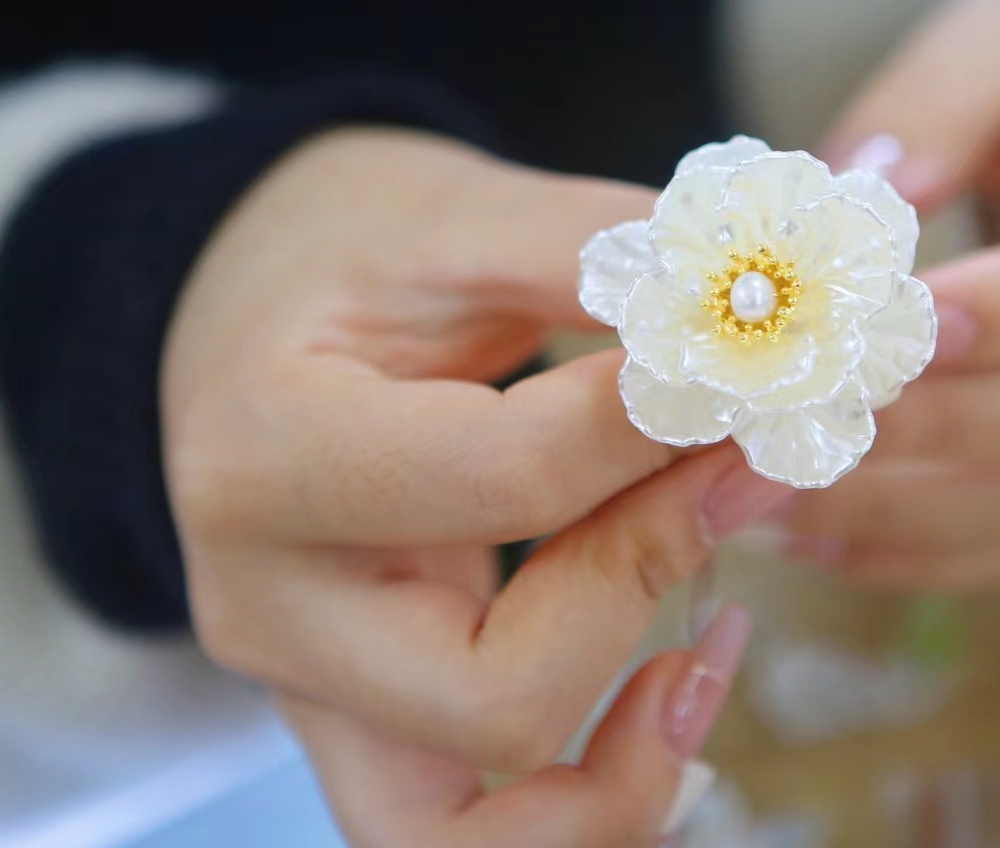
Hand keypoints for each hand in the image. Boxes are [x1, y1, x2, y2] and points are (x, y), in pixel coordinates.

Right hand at [162, 131, 792, 829]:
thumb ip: (602, 256)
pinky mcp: (359, 727)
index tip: (759, 365)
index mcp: (268, 454)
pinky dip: (592, 796)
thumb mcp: (457, 213)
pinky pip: (475, 832)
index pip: (511, 480)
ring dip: (633, 749)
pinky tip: (677, 688)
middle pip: (499, 694)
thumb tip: (763, 306)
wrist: (236, 307)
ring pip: (480, 829)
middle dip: (651, 580)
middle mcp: (266, 606)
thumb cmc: (341, 251)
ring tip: (719, 635)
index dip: (665, 428)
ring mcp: (307, 691)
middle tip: (746, 466)